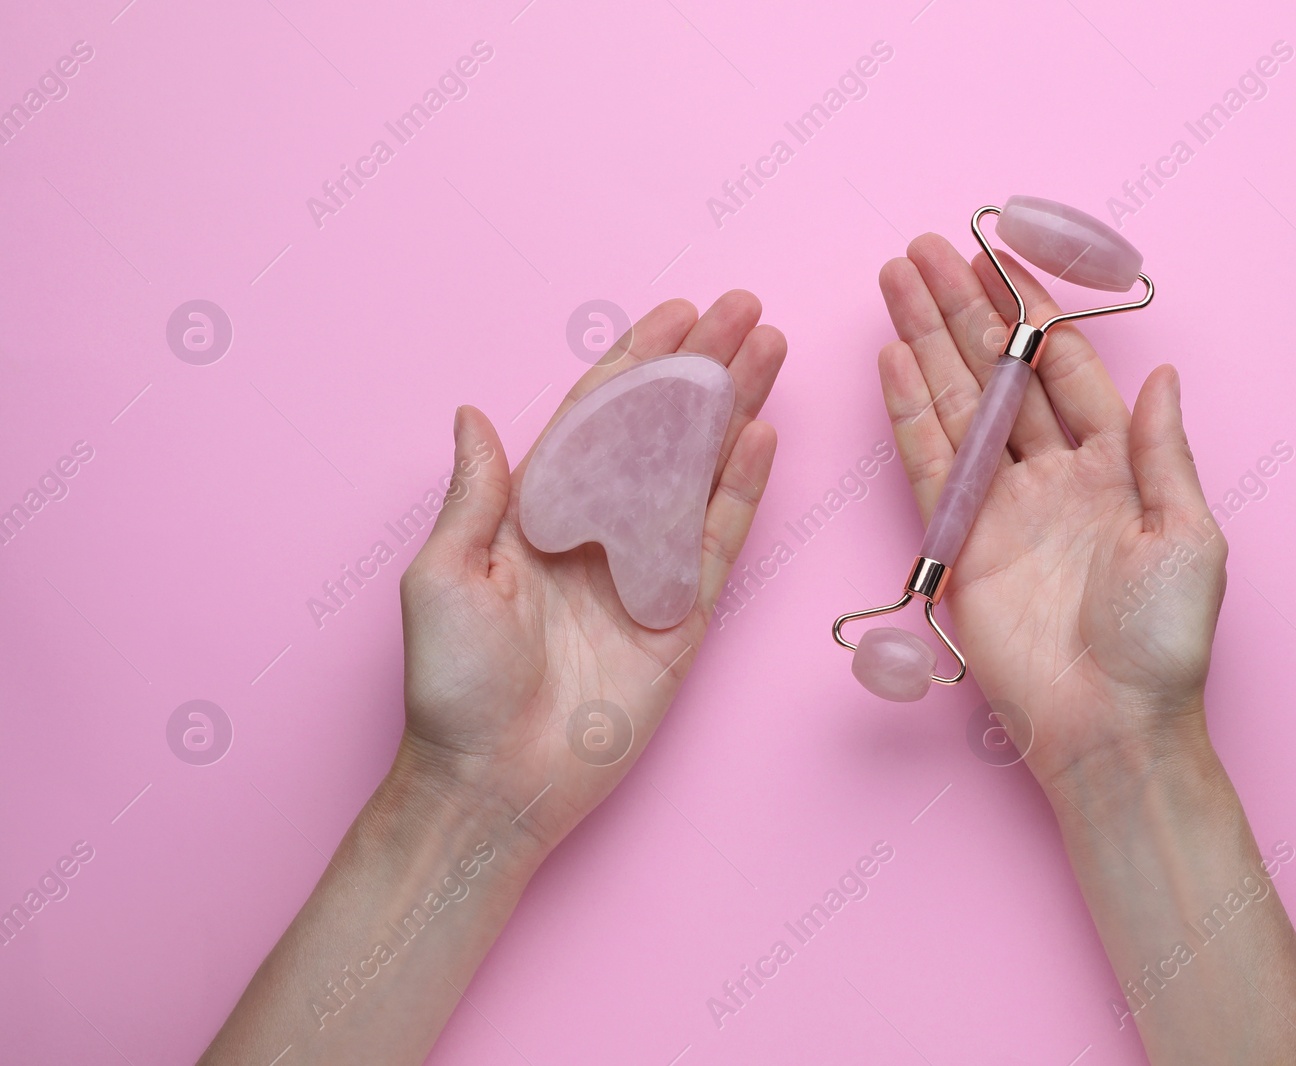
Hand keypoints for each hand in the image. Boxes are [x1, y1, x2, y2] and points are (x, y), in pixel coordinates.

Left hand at [397, 291, 784, 864]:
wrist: (496, 782)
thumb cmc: (454, 685)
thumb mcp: (443, 575)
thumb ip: (476, 494)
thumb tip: (474, 413)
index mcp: (539, 512)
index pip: (598, 419)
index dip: (638, 363)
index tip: (677, 314)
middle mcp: (599, 530)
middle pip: (662, 430)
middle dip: (702, 368)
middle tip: (744, 310)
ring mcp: (645, 571)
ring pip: (700, 471)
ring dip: (734, 409)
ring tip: (768, 350)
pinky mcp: (682, 616)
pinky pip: (718, 541)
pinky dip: (742, 488)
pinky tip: (762, 433)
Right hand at [877, 236, 1225, 786]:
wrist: (1109, 726)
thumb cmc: (1163, 641)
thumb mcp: (1190, 537)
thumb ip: (1165, 451)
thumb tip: (1164, 373)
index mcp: (1115, 464)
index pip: (1062, 367)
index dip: (1028, 310)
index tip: (997, 256)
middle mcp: (1051, 474)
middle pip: (997, 372)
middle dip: (960, 309)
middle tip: (921, 249)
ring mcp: (1000, 505)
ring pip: (956, 403)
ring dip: (925, 341)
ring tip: (895, 280)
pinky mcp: (958, 542)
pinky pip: (928, 463)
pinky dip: (908, 410)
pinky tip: (892, 358)